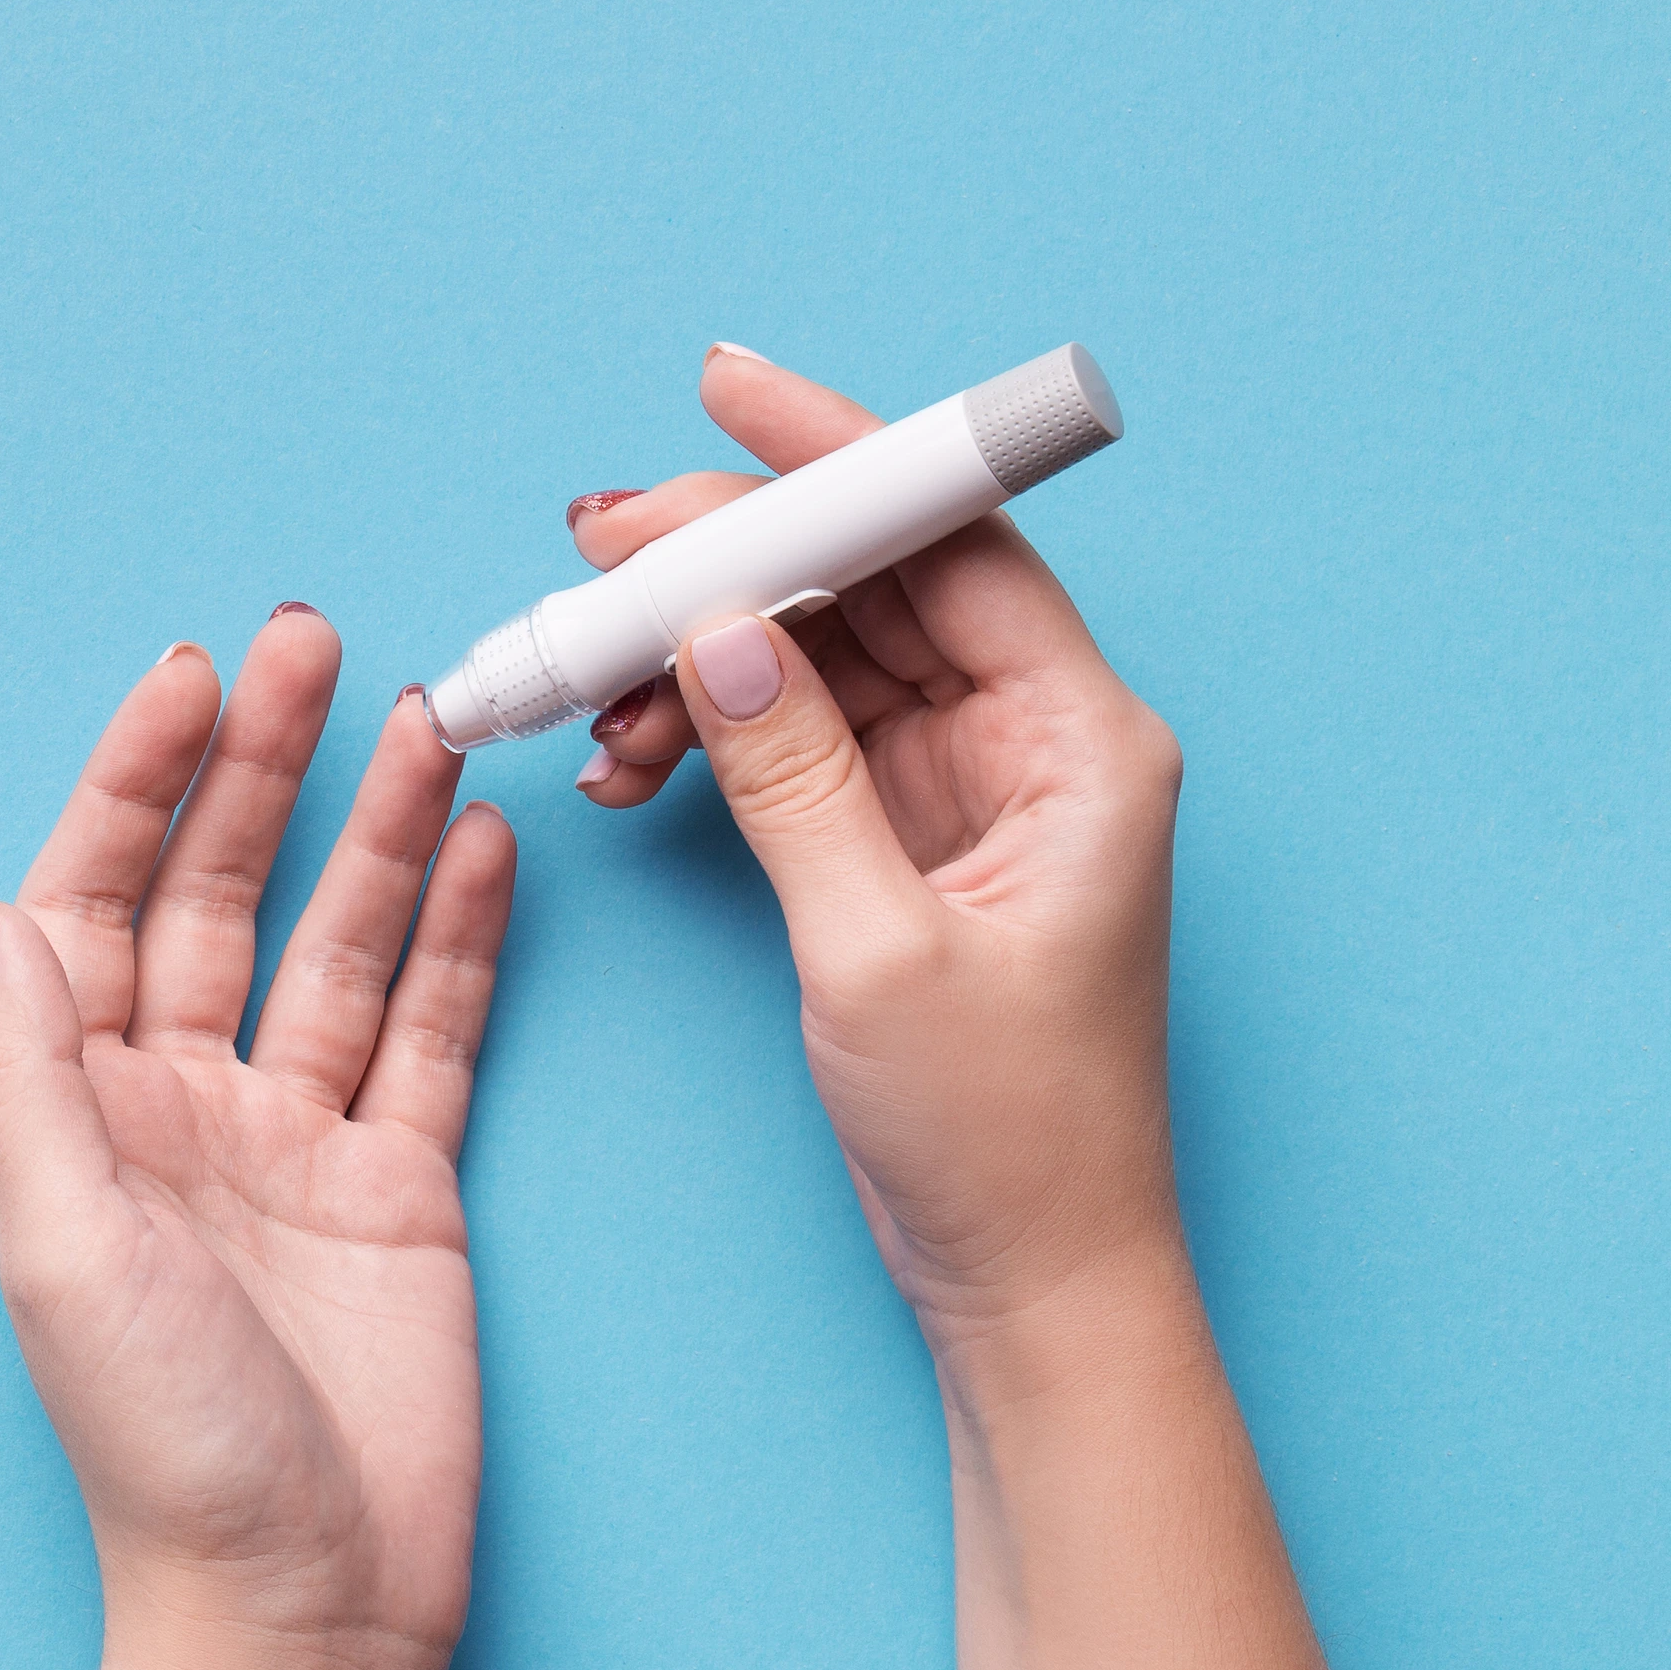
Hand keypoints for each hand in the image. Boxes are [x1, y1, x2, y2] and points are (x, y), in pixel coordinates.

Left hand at [0, 606, 514, 1669]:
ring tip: (429, 719)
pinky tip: (484, 849)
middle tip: (312, 641)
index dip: (134, 783)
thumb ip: (31, 1073)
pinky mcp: (401, 1188)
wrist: (299, 1605)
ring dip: (377, 831)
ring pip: (338, 945)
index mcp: (80, 1111)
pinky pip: (432, 1033)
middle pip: (216, 893)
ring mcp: (295, 1142)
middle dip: (260, 769)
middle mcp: (180, 1107)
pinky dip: (460, 940)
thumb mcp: (61, 1244)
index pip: (96, 900)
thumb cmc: (161, 1448)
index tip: (191, 678)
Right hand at [565, 347, 1187, 1361]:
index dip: (837, 457)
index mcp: (1083, 742)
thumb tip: (718, 637)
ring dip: (692, 654)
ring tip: (587, 690)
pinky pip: (792, 736)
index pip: (952, 541)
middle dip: (723, 557)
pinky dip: (704, 733)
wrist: (1028, 1275)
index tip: (725, 394)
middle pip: (869, 582)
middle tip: (594, 551)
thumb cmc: (1004, 1135)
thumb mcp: (880, 951)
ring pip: (813, 654)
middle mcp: (1036, 739)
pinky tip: (627, 762)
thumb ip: (797, 781)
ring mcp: (968, 785)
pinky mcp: (905, 835)